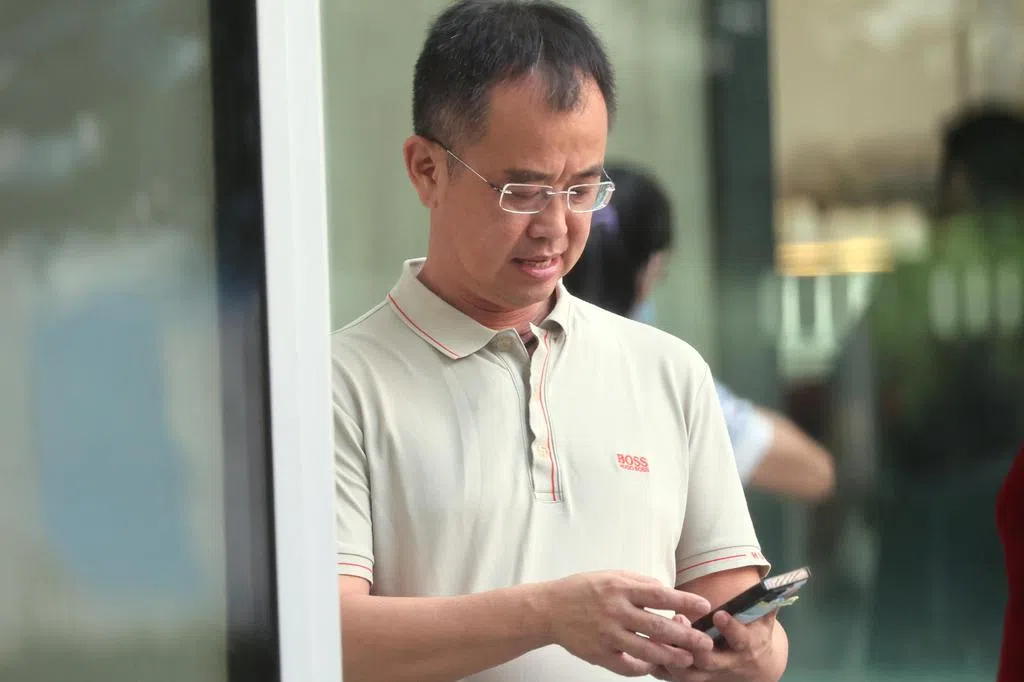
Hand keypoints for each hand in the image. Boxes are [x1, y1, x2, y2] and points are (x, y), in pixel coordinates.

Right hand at [540, 571, 714, 676]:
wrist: (550, 609)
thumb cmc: (583, 589)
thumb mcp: (611, 576)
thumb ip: (639, 583)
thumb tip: (667, 592)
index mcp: (620, 588)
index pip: (660, 595)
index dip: (684, 602)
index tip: (704, 607)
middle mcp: (615, 611)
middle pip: (658, 627)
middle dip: (686, 637)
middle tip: (705, 643)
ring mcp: (607, 635)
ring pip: (646, 650)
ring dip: (670, 657)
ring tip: (687, 659)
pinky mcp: (599, 654)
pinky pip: (627, 666)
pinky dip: (643, 667)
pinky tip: (654, 666)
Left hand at [652, 611, 776, 680]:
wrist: (757, 667)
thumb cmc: (756, 633)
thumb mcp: (765, 618)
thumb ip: (765, 600)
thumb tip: (772, 580)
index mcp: (747, 645)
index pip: (741, 639)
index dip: (731, 628)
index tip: (719, 615)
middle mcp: (728, 663)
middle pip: (709, 660)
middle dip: (692, 642)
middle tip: (678, 619)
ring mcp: (710, 674)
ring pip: (689, 674)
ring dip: (672, 656)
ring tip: (657, 635)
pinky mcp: (696, 679)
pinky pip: (675, 678)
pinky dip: (660, 668)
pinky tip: (647, 653)